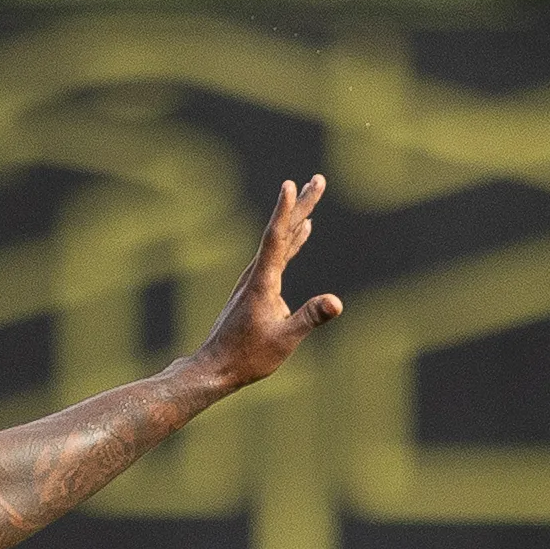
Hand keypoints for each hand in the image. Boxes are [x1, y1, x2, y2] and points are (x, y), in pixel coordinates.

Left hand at [194, 174, 341, 388]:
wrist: (214, 369)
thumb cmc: (247, 358)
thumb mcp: (284, 340)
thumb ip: (310, 318)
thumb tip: (336, 302)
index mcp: (262, 283)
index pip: (276, 239)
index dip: (285, 212)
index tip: (290, 185)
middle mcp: (255, 276)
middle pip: (281, 233)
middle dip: (301, 205)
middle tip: (318, 179)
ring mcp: (254, 282)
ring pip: (279, 243)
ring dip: (297, 218)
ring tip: (312, 196)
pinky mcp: (256, 290)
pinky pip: (277, 256)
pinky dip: (292, 240)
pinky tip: (303, 232)